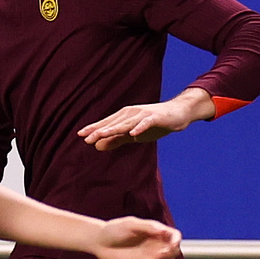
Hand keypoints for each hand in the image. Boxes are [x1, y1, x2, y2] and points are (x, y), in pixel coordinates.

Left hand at [77, 90, 211, 151]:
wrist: (179, 112)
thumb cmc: (155, 123)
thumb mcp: (133, 134)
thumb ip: (116, 139)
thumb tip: (97, 146)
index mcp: (124, 117)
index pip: (106, 123)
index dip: (94, 129)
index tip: (80, 135)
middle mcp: (131, 114)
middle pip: (113, 123)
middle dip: (99, 130)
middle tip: (85, 138)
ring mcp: (143, 115)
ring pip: (126, 123)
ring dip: (114, 129)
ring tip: (102, 135)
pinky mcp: (156, 118)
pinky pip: (146, 123)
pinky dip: (140, 127)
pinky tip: (133, 133)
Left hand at [91, 217, 182, 258]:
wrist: (99, 242)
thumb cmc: (114, 229)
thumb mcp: (130, 224)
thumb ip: (147, 227)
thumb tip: (163, 231)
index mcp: (156, 232)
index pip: (174, 236)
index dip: (176, 241)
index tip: (172, 245)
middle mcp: (156, 244)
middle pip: (174, 251)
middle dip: (171, 254)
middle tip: (159, 255)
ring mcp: (150, 256)